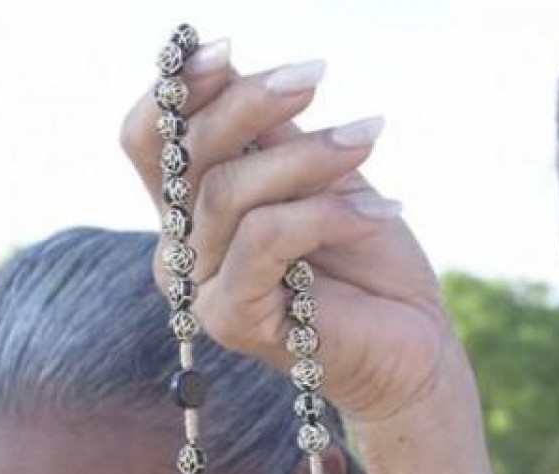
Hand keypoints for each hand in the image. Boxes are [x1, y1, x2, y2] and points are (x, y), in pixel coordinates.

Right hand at [119, 40, 464, 426]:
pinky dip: (328, 212)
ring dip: (305, 157)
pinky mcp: (230, 319)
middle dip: (248, 102)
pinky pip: (265, 238)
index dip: (177, 90)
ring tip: (368, 139)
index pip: (149, 139)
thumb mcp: (316, 174)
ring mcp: (199, 287)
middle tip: (315, 75)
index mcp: (191, 208)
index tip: (227, 46)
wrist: (409, 341)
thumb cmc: (364, 255)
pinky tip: (384, 209)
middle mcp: (181, 248)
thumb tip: (226, 59)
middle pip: (186, 157)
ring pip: (229, 193)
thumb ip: (268, 132)